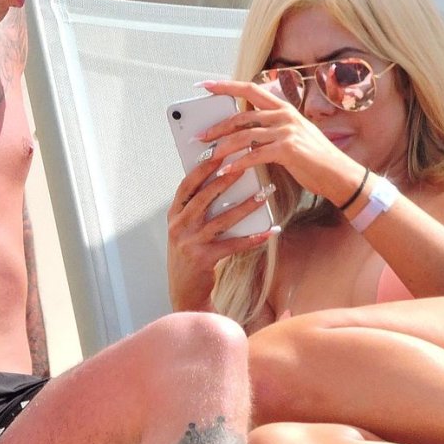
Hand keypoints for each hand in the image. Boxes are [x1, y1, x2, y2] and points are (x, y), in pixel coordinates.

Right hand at [166, 147, 277, 309]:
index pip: (186, 185)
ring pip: (222, 220)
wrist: (184, 292)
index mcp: (174, 215)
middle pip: (204, 198)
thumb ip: (197, 208)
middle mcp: (179, 227)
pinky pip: (233, 245)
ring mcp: (190, 243)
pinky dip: (253, 239)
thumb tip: (225, 182)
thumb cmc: (190, 253)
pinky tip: (269, 232)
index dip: (202, 168)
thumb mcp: (186, 229)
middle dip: (225, 180)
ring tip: (263, 195)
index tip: (219, 152)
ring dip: (245, 206)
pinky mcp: (204, 259)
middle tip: (245, 166)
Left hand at [193, 78, 368, 206]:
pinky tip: (228, 171)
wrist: (339, 174)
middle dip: (217, 127)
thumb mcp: (293, 136)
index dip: (226, 86)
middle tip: (200, 136)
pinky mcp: (287, 149)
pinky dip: (238, 164)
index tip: (205, 85)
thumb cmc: (315, 159)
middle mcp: (284, 115)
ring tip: (209, 157)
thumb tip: (245, 133)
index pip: (250, 89)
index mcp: (284, 108)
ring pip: (243, 136)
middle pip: (241, 116)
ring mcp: (286, 131)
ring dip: (222, 147)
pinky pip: (254, 155)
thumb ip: (271, 130)